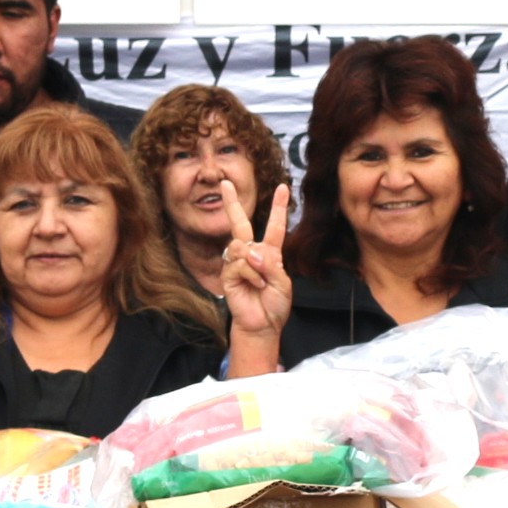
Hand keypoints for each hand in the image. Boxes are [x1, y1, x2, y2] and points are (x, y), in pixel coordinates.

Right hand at [220, 185, 292, 377]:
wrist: (262, 325)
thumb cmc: (275, 305)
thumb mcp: (283, 283)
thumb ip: (271, 265)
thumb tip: (251, 252)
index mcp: (270, 254)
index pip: (274, 227)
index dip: (278, 208)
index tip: (282, 188)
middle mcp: (251, 254)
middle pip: (240, 224)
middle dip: (232, 203)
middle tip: (224, 183)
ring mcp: (237, 263)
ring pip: (241, 246)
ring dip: (256, 264)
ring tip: (262, 282)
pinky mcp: (228, 274)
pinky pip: (239, 264)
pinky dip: (251, 275)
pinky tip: (254, 286)